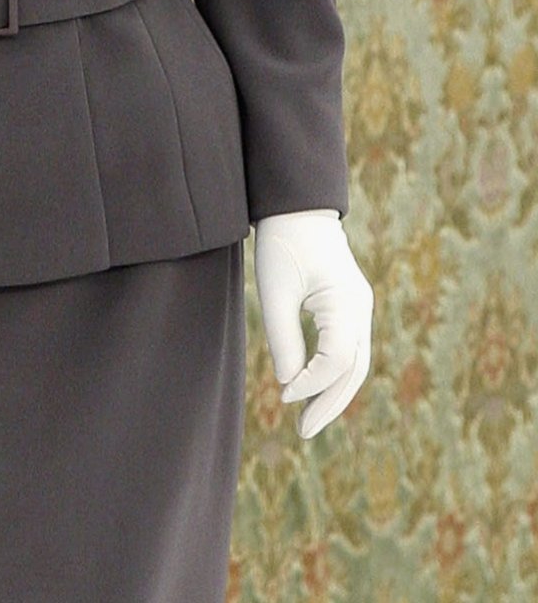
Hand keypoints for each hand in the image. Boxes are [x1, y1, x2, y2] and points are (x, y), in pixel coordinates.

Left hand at [253, 209, 373, 438]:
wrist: (296, 205)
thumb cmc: (282, 242)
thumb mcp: (275, 291)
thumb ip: (284, 339)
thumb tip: (290, 385)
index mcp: (347, 303)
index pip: (337, 361)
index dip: (312, 385)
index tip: (283, 396)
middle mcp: (361, 309)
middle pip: (354, 370)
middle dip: (330, 404)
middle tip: (304, 432)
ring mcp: (359, 307)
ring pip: (355, 363)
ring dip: (333, 393)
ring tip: (308, 420)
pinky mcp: (350, 305)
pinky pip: (348, 348)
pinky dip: (333, 373)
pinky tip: (312, 387)